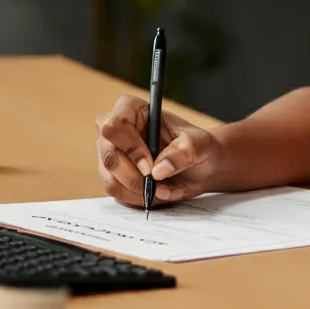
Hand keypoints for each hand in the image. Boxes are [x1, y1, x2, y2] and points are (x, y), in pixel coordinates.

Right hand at [95, 95, 222, 207]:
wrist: (199, 166)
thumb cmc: (197, 146)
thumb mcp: (199, 144)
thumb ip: (183, 152)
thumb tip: (159, 170)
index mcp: (133, 109)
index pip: (113, 126)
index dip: (130, 148)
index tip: (150, 165)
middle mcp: (116, 130)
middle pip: (109, 157)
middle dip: (136, 178)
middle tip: (161, 184)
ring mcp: (110, 153)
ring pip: (110, 179)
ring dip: (139, 191)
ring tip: (166, 189)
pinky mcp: (112, 174)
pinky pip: (116, 192)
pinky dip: (138, 198)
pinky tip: (158, 192)